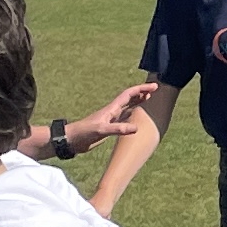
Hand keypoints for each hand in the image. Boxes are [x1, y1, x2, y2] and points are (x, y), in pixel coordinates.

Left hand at [40, 81, 156, 157]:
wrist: (71, 140)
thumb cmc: (84, 133)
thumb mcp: (102, 131)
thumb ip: (118, 129)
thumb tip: (136, 128)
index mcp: (111, 109)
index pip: (129, 95)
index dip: (141, 89)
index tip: (153, 87)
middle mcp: (112, 111)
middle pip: (129, 98)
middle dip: (141, 92)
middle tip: (154, 89)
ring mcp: (110, 119)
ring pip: (127, 106)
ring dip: (137, 101)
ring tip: (147, 98)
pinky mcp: (109, 127)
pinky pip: (124, 117)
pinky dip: (131, 113)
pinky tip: (134, 116)